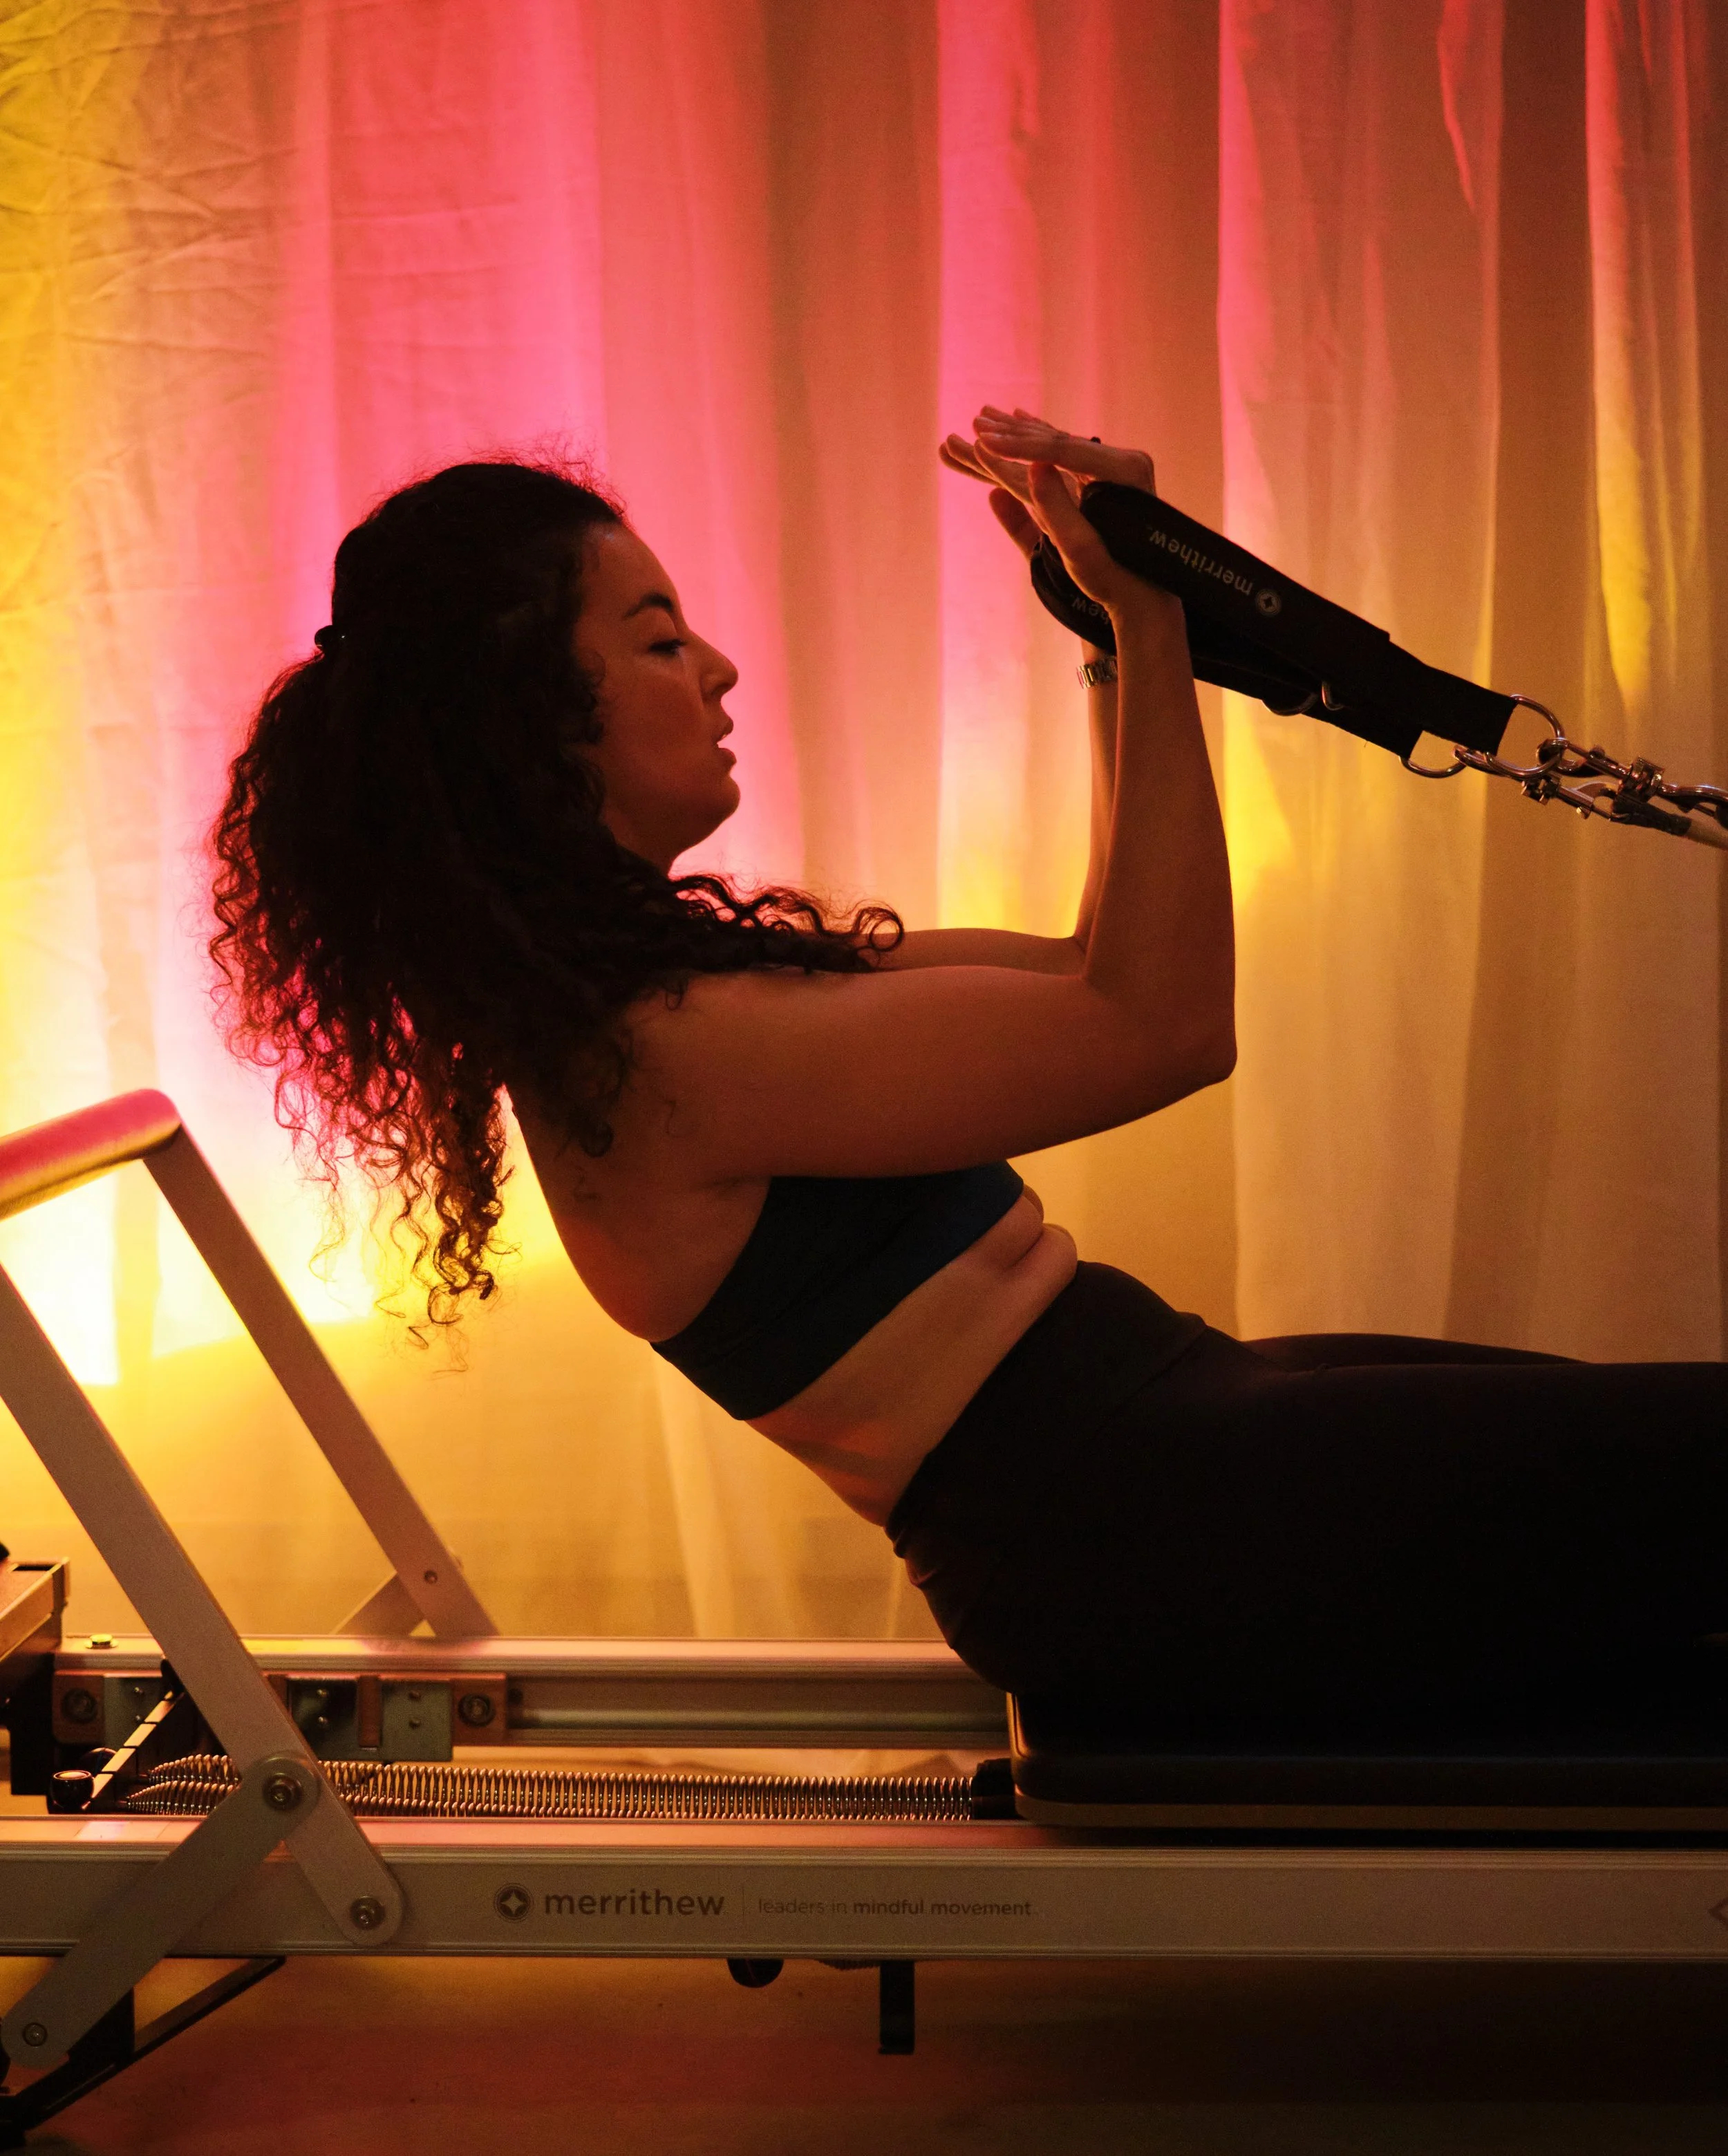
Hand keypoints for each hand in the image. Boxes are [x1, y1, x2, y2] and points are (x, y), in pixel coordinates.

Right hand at [938, 407, 1168, 620]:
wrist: (1147, 595)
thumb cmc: (1114, 580)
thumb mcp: (1082, 551)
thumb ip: (1056, 509)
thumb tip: (1032, 466)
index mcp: (1123, 471)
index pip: (1060, 449)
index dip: (1017, 445)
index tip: (980, 441)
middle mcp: (1121, 461)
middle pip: (1056, 442)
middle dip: (1011, 435)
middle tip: (972, 424)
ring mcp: (1114, 467)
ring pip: (1056, 445)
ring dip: (1018, 433)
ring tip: (982, 417)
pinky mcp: (1105, 477)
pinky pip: (1062, 453)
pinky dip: (1036, 440)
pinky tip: (1019, 420)